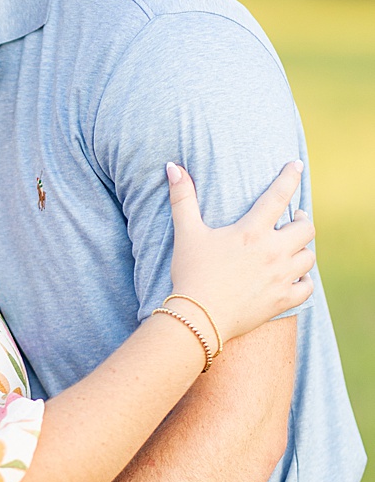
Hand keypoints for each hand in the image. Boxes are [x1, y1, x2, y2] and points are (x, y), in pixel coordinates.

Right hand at [167, 160, 312, 346]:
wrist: (199, 317)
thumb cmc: (191, 272)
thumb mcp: (186, 233)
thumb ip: (182, 199)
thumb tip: (173, 167)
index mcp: (252, 232)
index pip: (278, 196)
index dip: (289, 177)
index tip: (296, 165)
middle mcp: (273, 252)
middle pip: (306, 228)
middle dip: (301, 221)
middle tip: (293, 219)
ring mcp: (281, 277)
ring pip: (308, 256)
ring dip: (302, 249)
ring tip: (293, 247)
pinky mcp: (283, 299)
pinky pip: (307, 286)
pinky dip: (305, 280)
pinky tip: (296, 276)